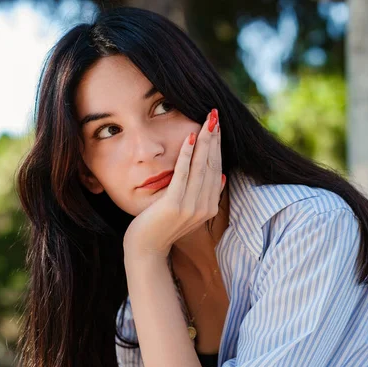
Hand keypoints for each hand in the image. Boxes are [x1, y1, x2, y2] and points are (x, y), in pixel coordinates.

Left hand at [123, 108, 225, 260]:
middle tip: (215, 116)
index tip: (217, 127)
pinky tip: (189, 137)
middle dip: (214, 139)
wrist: (145, 249)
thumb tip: (222, 176)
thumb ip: (204, 195)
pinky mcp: (174, 205)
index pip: (217, 170)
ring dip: (205, 142)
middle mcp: (204, 208)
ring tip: (207, 121)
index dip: (218, 147)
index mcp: (209, 207)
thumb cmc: (161, 226)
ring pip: (201, 167)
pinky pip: (182, 175)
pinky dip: (187, 155)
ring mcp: (190, 208)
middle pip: (212, 165)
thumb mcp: (187, 210)